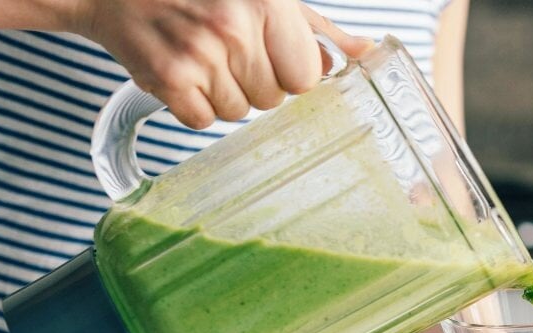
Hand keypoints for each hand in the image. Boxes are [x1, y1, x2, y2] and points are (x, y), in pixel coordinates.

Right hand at [71, 0, 372, 128]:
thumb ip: (317, 30)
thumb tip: (364, 53)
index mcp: (267, 3)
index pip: (306, 76)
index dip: (288, 73)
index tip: (268, 57)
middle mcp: (235, 27)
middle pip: (273, 99)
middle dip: (254, 84)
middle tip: (226, 53)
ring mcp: (200, 55)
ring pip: (238, 113)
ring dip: (222, 94)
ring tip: (201, 59)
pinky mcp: (167, 79)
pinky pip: (201, 121)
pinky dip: (191, 105)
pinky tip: (181, 72)